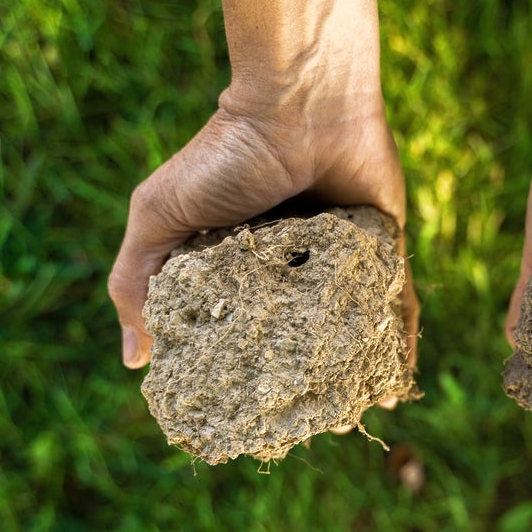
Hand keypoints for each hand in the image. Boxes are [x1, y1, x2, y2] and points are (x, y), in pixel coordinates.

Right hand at [108, 94, 418, 388]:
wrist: (301, 105)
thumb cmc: (224, 158)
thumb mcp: (159, 217)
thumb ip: (138, 282)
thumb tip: (135, 360)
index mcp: (242, 267)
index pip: (243, 333)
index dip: (243, 375)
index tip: (241, 416)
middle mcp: (294, 270)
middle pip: (301, 339)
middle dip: (303, 384)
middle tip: (301, 426)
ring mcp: (343, 263)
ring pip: (350, 332)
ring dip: (351, 375)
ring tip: (346, 418)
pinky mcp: (385, 251)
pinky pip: (395, 307)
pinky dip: (395, 346)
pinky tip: (391, 385)